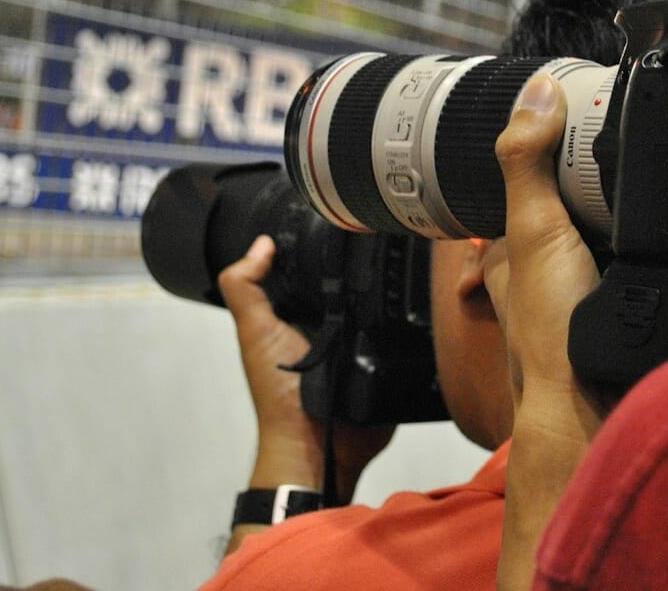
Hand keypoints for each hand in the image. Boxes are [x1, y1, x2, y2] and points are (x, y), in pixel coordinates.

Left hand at [217, 237, 393, 497]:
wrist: (317, 448)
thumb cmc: (280, 393)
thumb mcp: (255, 333)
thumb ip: (246, 289)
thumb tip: (261, 243)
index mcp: (303, 314)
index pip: (320, 268)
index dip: (327, 247)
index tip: (347, 219)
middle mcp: (335, 325)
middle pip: (356, 283)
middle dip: (368, 267)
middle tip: (387, 242)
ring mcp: (365, 344)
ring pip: (385, 306)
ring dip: (394, 295)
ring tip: (408, 271)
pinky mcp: (390, 361)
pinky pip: (406, 335)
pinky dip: (411, 323)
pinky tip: (421, 303)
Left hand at [489, 73, 605, 590]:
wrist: (593, 407)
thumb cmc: (551, 331)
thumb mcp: (534, 228)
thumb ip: (528, 163)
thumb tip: (536, 90)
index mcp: (508, 249)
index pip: (520, 184)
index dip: (541, 149)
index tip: (568, 112)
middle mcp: (538, 273)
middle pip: (560, 211)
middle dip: (585, 184)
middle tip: (621, 139)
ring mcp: (577, 296)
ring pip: (597, 241)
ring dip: (621, 219)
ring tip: (656, 178)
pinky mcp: (615, 313)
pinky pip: (630, 269)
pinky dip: (646, 252)